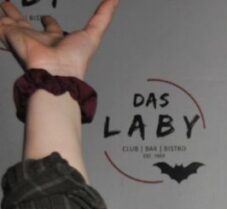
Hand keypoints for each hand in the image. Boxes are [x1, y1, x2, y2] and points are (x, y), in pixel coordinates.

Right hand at [0, 0, 118, 76]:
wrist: (57, 70)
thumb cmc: (76, 58)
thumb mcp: (94, 32)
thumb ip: (104, 15)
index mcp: (55, 38)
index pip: (51, 27)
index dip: (49, 21)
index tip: (47, 17)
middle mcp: (37, 38)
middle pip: (24, 22)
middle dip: (16, 14)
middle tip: (8, 5)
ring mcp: (22, 36)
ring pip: (8, 21)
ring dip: (4, 13)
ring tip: (0, 5)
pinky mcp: (9, 35)